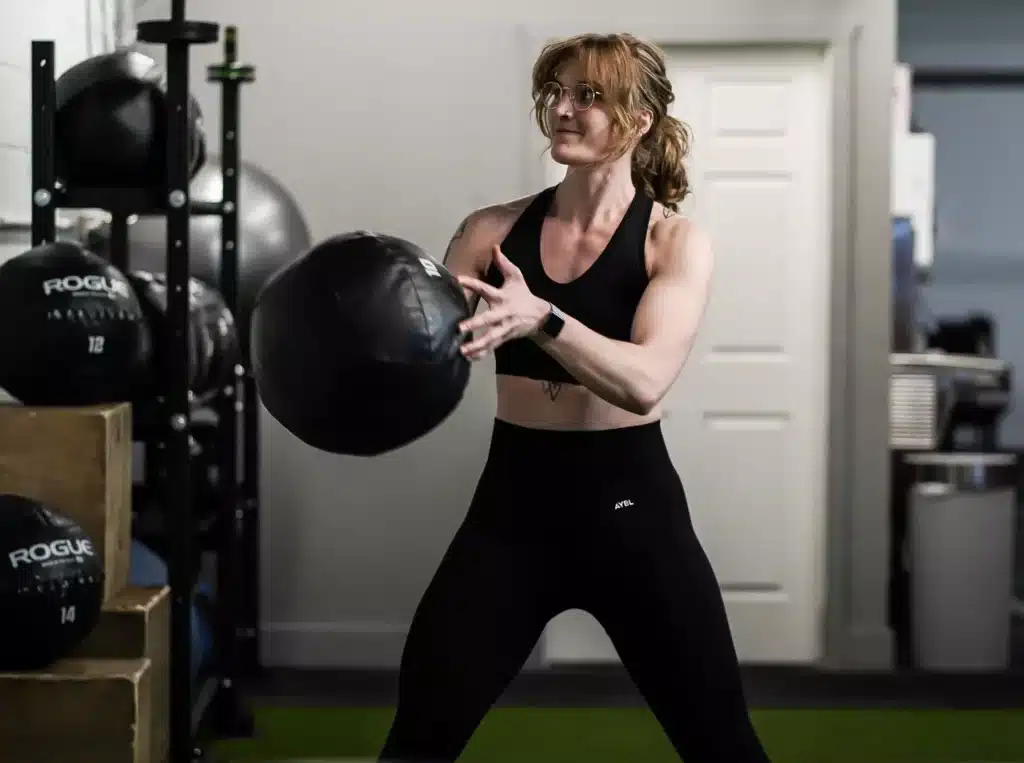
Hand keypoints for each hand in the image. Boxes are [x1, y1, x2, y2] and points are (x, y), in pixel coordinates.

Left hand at [457, 245, 550, 360]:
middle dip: (475, 324)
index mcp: (502, 297)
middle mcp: (502, 314)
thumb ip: (504, 263)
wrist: (540, 316)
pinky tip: (468, 358)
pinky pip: (491, 347)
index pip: (486, 288)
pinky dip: (481, 354)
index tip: (459, 279)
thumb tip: (495, 247)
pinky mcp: (504, 338)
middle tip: (460, 328)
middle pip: (488, 319)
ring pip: (490, 338)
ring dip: (477, 345)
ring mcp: (503, 328)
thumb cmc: (523, 294)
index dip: (473, 283)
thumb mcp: (516, 277)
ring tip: (463, 350)